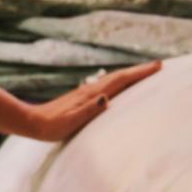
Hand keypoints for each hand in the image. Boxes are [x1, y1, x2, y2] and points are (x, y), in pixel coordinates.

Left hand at [24, 60, 160, 141]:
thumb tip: (105, 98)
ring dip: (131, 75)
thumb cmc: (51, 126)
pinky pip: (108, 86)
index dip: (139, 73)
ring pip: (114, 80)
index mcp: (91, 94)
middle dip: (140, 70)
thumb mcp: (70, 122)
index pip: (120, 80)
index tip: (157, 66)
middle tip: (159, 65)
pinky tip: (121, 87)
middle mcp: (91, 90)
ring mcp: (87, 92)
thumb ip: (87, 110)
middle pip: (120, 76)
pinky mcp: (83, 98)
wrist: (32, 123)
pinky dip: (120, 83)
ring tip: (146, 73)